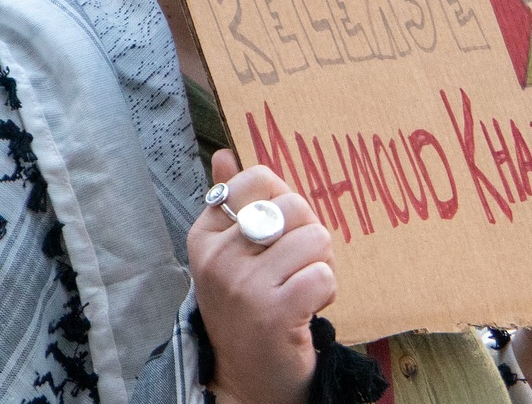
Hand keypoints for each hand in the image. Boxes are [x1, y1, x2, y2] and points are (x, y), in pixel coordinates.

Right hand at [188, 150, 335, 403]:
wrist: (247, 379)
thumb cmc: (245, 308)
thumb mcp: (227, 254)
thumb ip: (228, 201)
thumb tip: (224, 153)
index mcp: (205, 235)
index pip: (258, 178)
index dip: (284, 201)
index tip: (275, 234)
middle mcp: (218, 257)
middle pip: (295, 205)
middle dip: (308, 235)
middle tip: (294, 268)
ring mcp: (243, 285)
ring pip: (316, 237)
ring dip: (321, 264)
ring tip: (300, 288)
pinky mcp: (274, 312)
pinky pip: (325, 274)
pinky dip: (327, 291)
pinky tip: (306, 308)